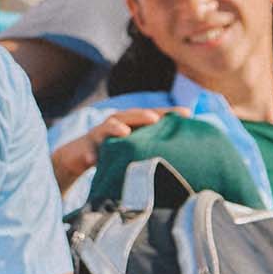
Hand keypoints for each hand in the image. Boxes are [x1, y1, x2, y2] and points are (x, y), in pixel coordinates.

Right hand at [51, 108, 189, 191]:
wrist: (80, 156)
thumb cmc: (116, 153)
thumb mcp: (137, 149)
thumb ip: (155, 147)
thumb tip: (192, 157)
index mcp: (133, 125)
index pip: (152, 116)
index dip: (168, 114)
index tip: (187, 114)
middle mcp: (117, 124)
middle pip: (130, 116)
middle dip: (142, 116)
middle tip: (156, 119)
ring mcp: (99, 135)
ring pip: (107, 127)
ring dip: (115, 128)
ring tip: (124, 132)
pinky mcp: (85, 148)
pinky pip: (87, 151)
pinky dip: (90, 154)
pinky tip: (93, 159)